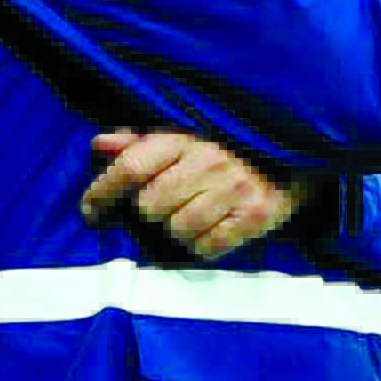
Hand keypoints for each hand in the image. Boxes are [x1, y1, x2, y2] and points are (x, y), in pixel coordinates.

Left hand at [80, 129, 308, 260]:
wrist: (291, 149)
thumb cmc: (225, 142)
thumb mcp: (182, 132)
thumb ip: (138, 140)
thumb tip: (99, 145)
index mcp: (186, 136)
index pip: (132, 165)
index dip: (102, 191)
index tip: (88, 210)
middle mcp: (209, 161)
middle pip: (150, 206)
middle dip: (150, 209)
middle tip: (164, 202)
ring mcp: (234, 189)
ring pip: (177, 231)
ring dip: (176, 228)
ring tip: (192, 211)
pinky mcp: (256, 216)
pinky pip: (208, 248)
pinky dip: (202, 243)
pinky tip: (211, 226)